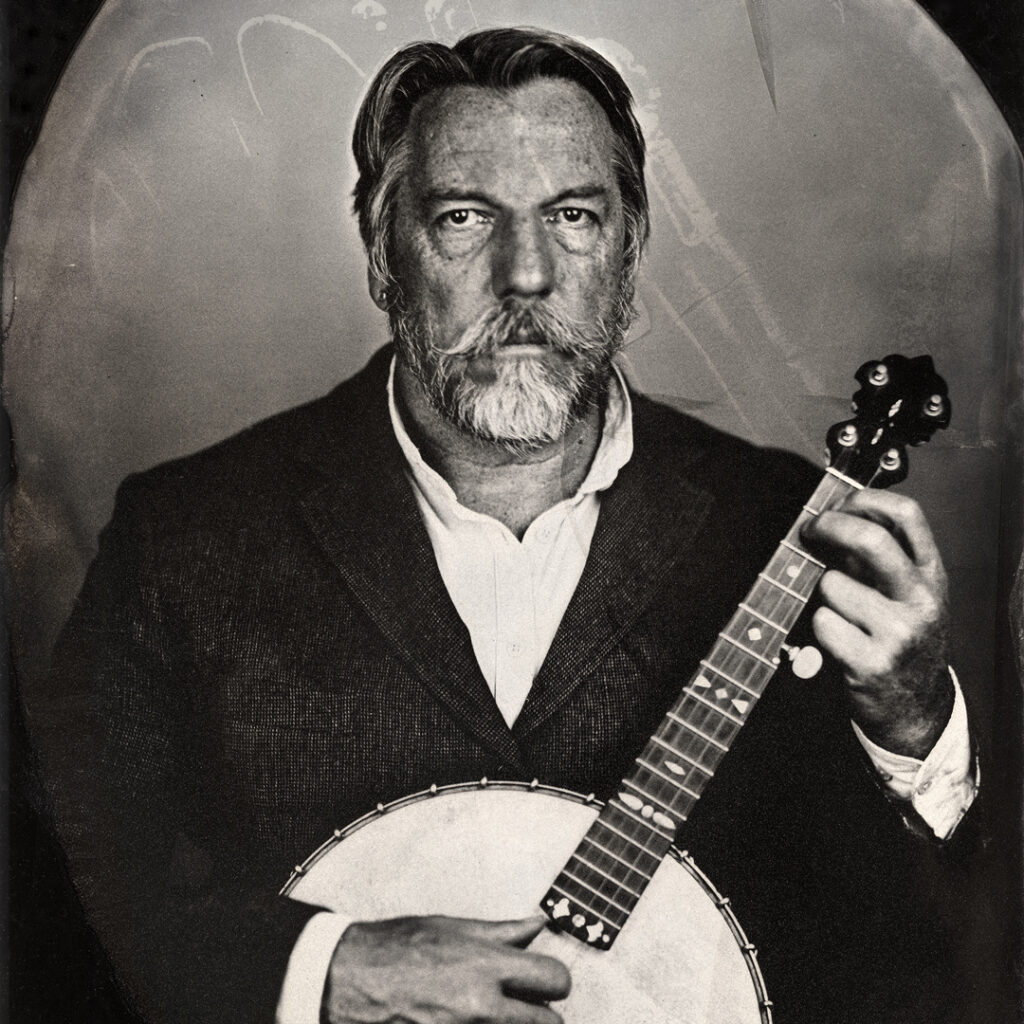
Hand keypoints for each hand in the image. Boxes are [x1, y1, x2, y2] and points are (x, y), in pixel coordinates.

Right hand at [322, 914, 570, 1023]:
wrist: (348, 981)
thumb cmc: (396, 949)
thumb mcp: (452, 928)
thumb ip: (502, 933)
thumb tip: (538, 925)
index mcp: (486, 966)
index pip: (554, 979)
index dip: (553, 981)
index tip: (543, 981)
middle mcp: (481, 1007)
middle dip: (541, 1015)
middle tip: (525, 1006)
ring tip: (497, 1013)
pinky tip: (472, 1021)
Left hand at [801, 489, 953, 758]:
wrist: (915, 707)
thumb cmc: (901, 640)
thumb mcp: (907, 594)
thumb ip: (880, 558)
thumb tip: (831, 518)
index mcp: (931, 576)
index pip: (906, 514)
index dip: (864, 499)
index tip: (837, 504)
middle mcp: (921, 600)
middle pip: (870, 539)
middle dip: (828, 526)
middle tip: (809, 531)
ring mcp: (898, 632)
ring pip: (832, 584)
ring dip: (822, 593)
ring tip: (840, 613)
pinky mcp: (871, 662)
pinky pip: (822, 621)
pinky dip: (818, 626)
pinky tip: (836, 639)